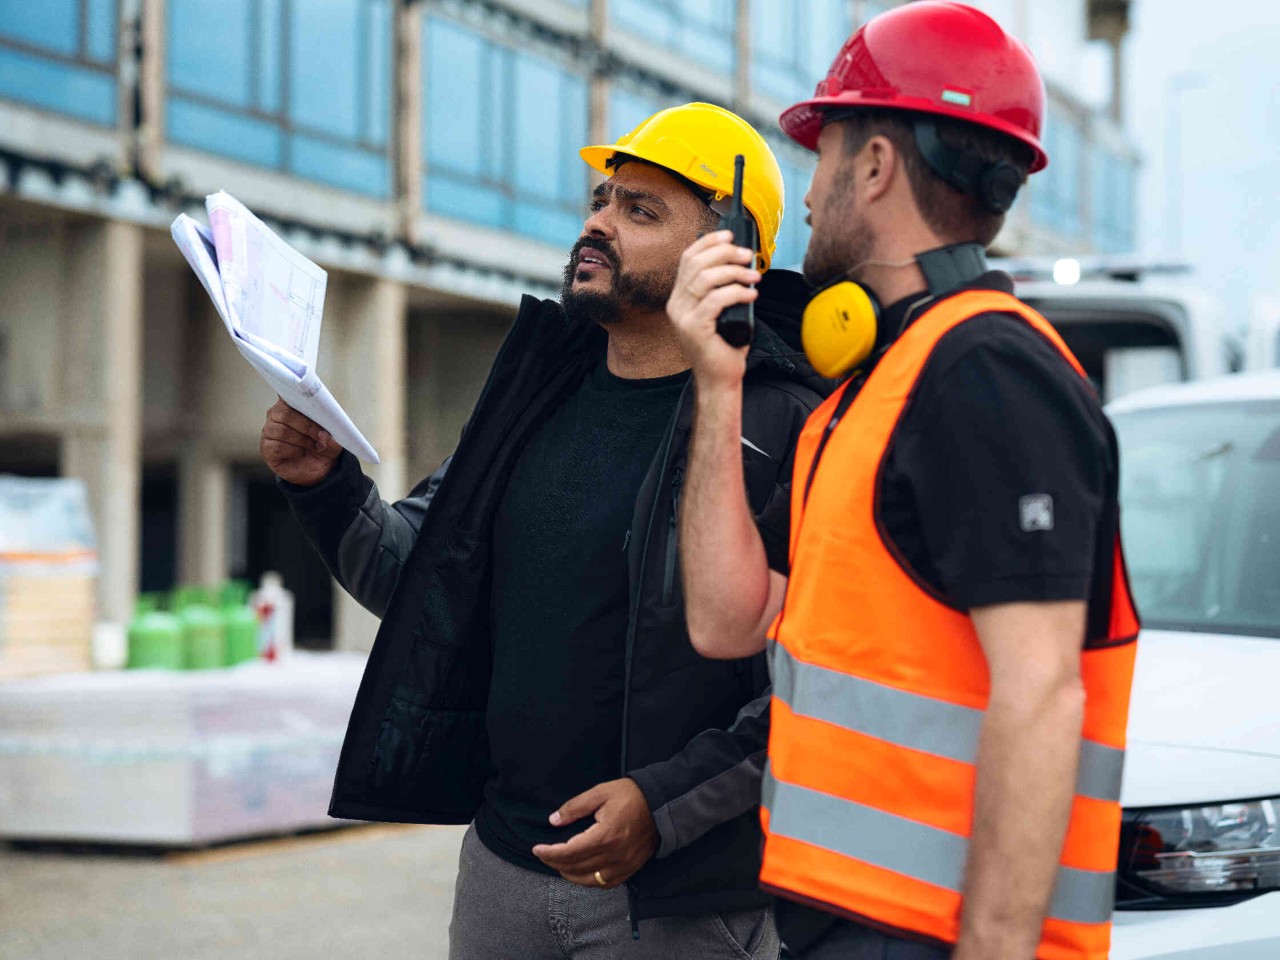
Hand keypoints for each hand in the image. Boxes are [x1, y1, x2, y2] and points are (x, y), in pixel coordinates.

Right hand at [259, 397, 343, 485]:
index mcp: (291, 405)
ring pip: (282, 431)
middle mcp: (276, 415)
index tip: (304, 395)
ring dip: (303, 440)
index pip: (287, 393)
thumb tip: (326, 426)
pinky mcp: (266, 448)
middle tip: (322, 435)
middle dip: (307, 425)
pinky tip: (300, 453)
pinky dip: (293, 450)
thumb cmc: (323, 445)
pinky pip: (277, 446)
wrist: (320, 469)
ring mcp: (269, 432)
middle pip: (285, 413)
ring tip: (317, 446)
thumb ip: (330, 426)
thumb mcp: (333, 435)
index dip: (293, 393)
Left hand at [530, 778, 658, 888]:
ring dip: (570, 874)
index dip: (549, 853)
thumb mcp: (600, 793)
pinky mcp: (631, 868)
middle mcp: (614, 855)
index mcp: (605, 836)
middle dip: (555, 863)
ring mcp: (624, 865)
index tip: (537, 849)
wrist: (662, 803)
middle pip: (576, 868)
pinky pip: (606, 884)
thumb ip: (575, 807)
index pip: (569, 853)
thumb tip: (553, 821)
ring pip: (590, 881)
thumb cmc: (631, 795)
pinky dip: (590, 882)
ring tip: (559, 864)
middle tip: (544, 855)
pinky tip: (582, 873)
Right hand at [667, 230, 760, 390]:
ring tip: (754, 277)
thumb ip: (723, 289)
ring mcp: (682, 317)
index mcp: (680, 298)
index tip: (730, 235)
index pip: (687, 259)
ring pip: (706, 278)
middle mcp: (676, 305)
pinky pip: (716, 300)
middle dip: (725, 253)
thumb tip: (742, 262)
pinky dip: (736, 293)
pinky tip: (751, 295)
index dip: (708, 242)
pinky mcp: (694, 328)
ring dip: (734, 272)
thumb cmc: (725, 346)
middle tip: (747, 256)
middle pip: (696, 263)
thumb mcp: (722, 311)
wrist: (720, 378)